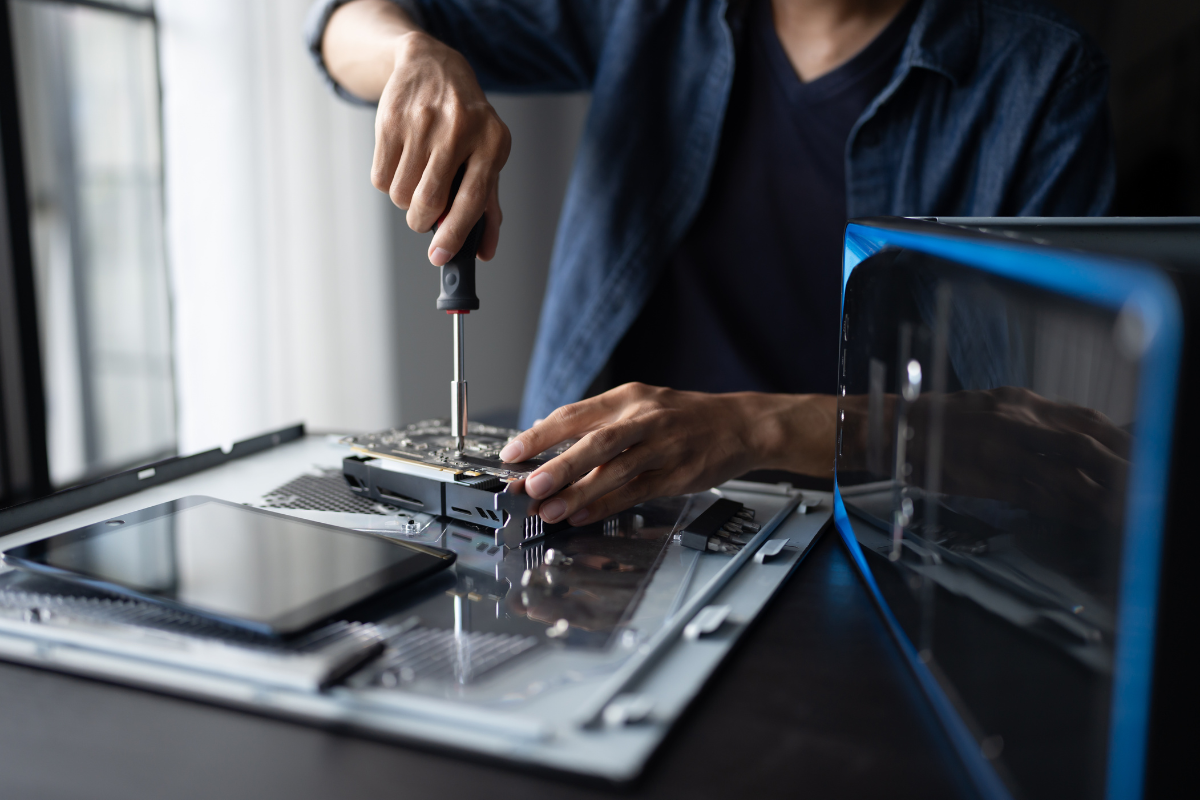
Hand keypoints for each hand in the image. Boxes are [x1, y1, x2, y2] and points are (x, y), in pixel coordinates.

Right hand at [323, 0, 509, 263]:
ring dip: (405, 201)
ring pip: (400, 194)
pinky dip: (388, 183)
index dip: (455, 234)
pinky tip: (403, 163)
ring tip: (417, 179)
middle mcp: (458, 130)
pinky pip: (380, 178)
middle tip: (424, 216)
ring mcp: (422, 124)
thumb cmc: (468, 121)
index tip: (439, 257)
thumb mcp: (488, 156)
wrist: (434, 66)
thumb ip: (488, 206)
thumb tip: (483, 252)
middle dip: (422, 220)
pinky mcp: (390, 121)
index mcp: (491, 142)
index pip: (472, 200)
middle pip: (429, 201)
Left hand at [498, 383, 833, 524]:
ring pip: (615, 471)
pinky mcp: (677, 474)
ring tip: (549, 511)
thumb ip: (597, 422)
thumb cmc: (683, 417)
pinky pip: (636, 492)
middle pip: (596, 442)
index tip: (513, 453)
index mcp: (628, 398)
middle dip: (559, 466)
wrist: (740, 424)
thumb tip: (546, 439)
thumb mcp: (640, 405)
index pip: (575, 414)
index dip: (540, 435)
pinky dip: (607, 504)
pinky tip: (583, 515)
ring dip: (579, 493)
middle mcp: (644, 419)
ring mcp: (663, 447)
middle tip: (529, 486)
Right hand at [914, 387, 1130, 528]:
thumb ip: (1032, 419)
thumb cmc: (946, 419)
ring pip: (1065, 474)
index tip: (1140, 454)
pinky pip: (1037, 498)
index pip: (1084, 419)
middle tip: (1143, 482)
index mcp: (1021, 402)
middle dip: (1118, 466)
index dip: (1118, 439)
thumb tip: (1073, 433)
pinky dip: (1066, 511)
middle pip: (1084, 444)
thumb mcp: (994, 405)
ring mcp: (1003, 452)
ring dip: (1098, 494)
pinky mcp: (989, 480)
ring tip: (1124, 508)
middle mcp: (1017, 422)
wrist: (899, 429)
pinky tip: (1085, 520)